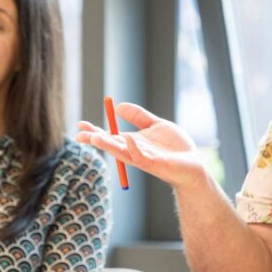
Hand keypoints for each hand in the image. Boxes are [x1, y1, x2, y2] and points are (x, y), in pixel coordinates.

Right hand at [75, 102, 208, 190]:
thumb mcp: (156, 125)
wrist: (193, 164)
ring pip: (121, 152)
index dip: (94, 131)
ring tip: (95, 138)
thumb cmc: (175, 147)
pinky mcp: (155, 164)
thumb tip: (118, 107)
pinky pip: (142, 157)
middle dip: (94, 140)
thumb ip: (139, 116)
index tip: (80, 124)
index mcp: (132, 142)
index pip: (108, 136)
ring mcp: (143, 159)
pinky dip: (135, 148)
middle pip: (109, 145)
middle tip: (78, 135)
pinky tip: (129, 139)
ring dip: (108, 145)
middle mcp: (133, 151)